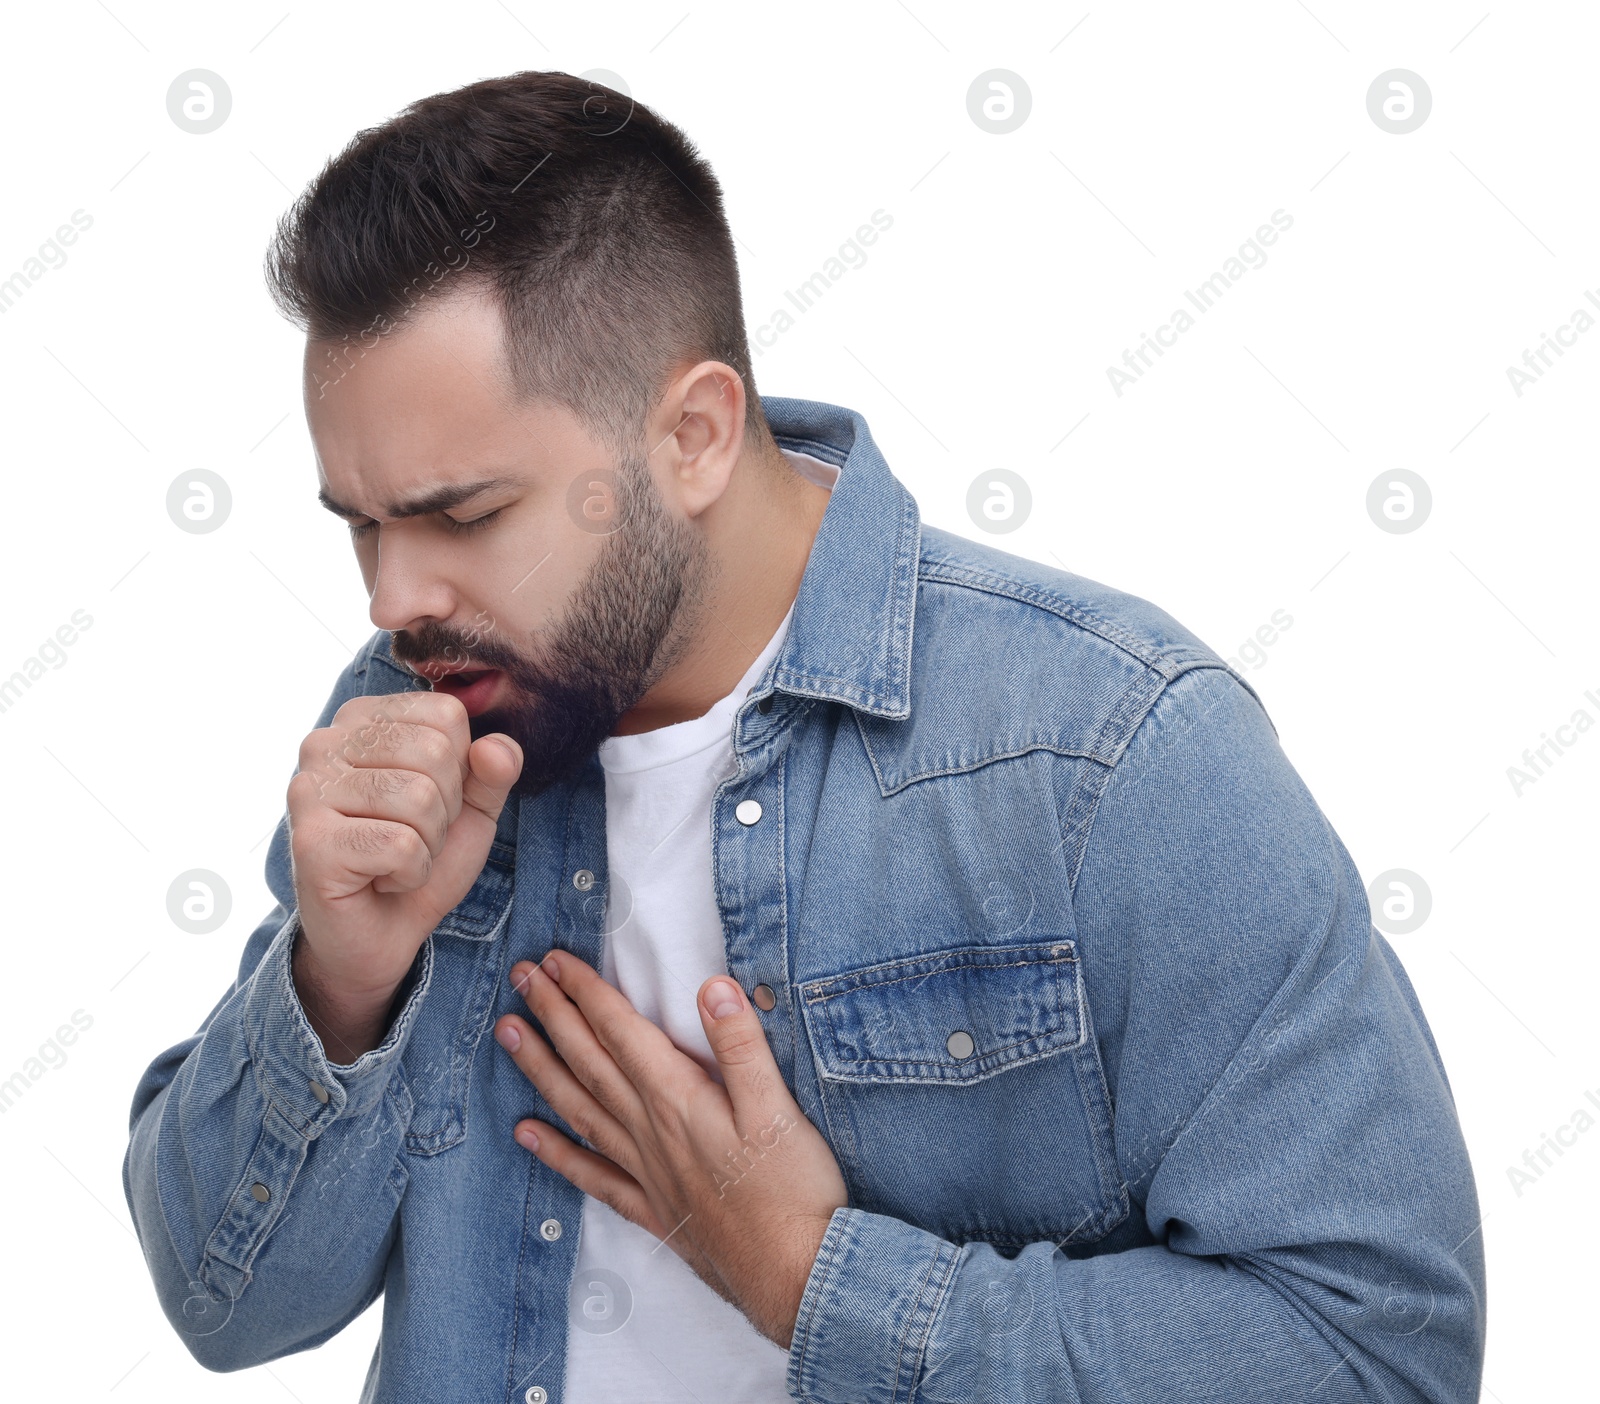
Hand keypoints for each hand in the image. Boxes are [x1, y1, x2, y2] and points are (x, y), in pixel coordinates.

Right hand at [287, 691, 521, 1032]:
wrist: (383, 934)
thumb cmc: (422, 858)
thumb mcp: (474, 807)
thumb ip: (495, 770)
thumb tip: (495, 747)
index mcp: (362, 719)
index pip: (446, 715)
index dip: (460, 768)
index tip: (428, 802)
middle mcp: (324, 743)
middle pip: (434, 752)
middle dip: (444, 809)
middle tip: (411, 836)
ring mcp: (308, 790)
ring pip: (419, 798)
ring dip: (427, 844)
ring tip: (395, 858)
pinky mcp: (310, 841)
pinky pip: (401, 845)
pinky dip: (409, 873)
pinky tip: (381, 879)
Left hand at [494, 951, 847, 1349]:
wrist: (796, 1277)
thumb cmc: (794, 1192)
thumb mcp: (779, 1109)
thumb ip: (741, 1047)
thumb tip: (712, 987)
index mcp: (679, 1101)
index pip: (621, 1033)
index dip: (586, 993)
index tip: (555, 960)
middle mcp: (651, 1133)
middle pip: (591, 1063)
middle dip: (554, 1015)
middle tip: (520, 977)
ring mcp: (647, 1173)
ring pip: (580, 1110)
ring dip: (542, 1069)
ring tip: (508, 1037)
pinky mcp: (654, 1209)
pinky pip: (592, 1175)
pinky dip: (556, 1152)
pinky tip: (526, 1135)